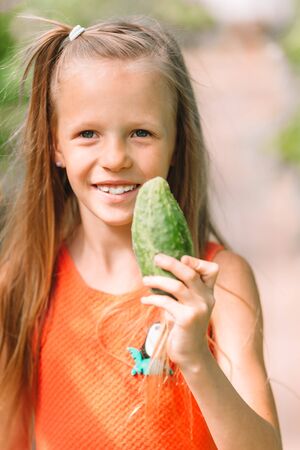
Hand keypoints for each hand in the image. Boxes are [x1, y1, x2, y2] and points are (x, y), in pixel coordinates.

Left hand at [141, 253, 218, 369]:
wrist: (191, 354)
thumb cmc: (185, 327)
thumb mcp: (188, 306)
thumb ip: (182, 290)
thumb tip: (160, 271)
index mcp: (208, 293)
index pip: (212, 270)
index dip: (197, 261)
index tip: (181, 258)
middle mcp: (206, 299)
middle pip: (190, 274)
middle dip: (172, 263)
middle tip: (156, 258)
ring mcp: (198, 309)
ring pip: (177, 286)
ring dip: (158, 281)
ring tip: (145, 279)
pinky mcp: (187, 320)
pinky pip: (167, 302)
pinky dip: (153, 299)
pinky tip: (144, 300)